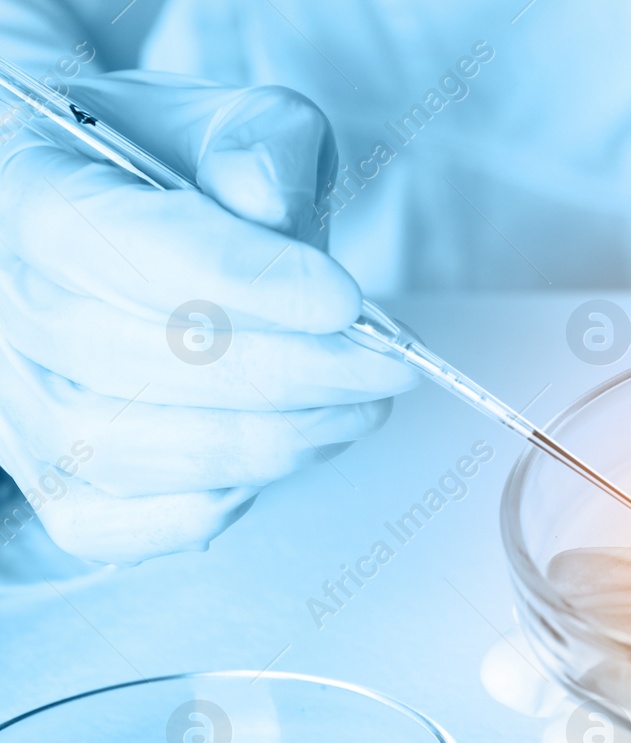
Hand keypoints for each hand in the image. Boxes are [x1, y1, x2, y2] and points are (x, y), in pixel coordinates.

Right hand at [0, 71, 414, 564]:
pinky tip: (277, 459)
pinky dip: (206, 506)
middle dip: (289, 373)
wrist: (134, 216)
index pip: (114, 246)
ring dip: (268, 442)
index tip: (343, 301)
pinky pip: (108, 523)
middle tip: (383, 366)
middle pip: (134, 360)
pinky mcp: (45, 473)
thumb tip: (266, 202)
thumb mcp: (234, 120)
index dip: (240, 282)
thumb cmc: (182, 169)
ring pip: (127, 449)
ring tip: (354, 407)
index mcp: (25, 185)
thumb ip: (260, 143)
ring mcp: (10, 397)